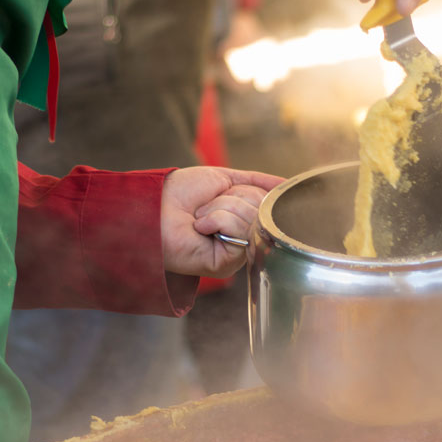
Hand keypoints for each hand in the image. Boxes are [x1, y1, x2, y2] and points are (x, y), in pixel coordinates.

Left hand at [161, 166, 283, 277]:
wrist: (155, 205)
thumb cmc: (182, 192)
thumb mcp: (225, 178)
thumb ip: (257, 181)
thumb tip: (286, 184)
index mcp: (244, 220)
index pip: (267, 201)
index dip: (249, 191)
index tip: (229, 191)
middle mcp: (243, 238)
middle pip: (261, 208)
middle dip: (232, 198)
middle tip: (206, 206)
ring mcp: (236, 253)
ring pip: (251, 218)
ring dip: (220, 208)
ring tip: (200, 217)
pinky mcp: (226, 264)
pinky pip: (239, 232)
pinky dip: (216, 220)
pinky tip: (200, 228)